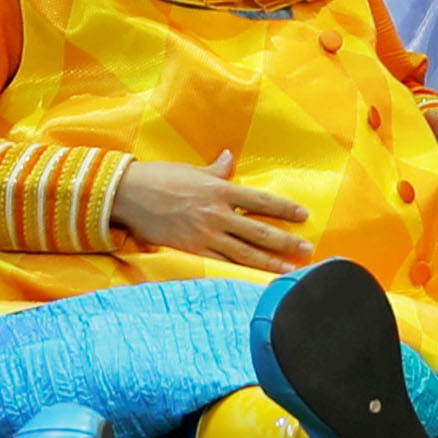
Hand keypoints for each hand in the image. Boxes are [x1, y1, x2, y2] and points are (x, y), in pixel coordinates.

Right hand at [109, 158, 316, 271]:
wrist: (130, 195)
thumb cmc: (161, 178)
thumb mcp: (192, 171)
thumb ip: (216, 170)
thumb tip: (230, 158)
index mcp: (220, 189)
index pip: (261, 200)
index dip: (284, 209)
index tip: (303, 215)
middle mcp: (217, 213)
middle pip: (258, 230)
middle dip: (285, 241)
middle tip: (307, 249)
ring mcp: (205, 234)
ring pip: (245, 252)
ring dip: (269, 262)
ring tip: (289, 270)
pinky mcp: (192, 250)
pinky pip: (222, 264)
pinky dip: (240, 272)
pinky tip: (254, 279)